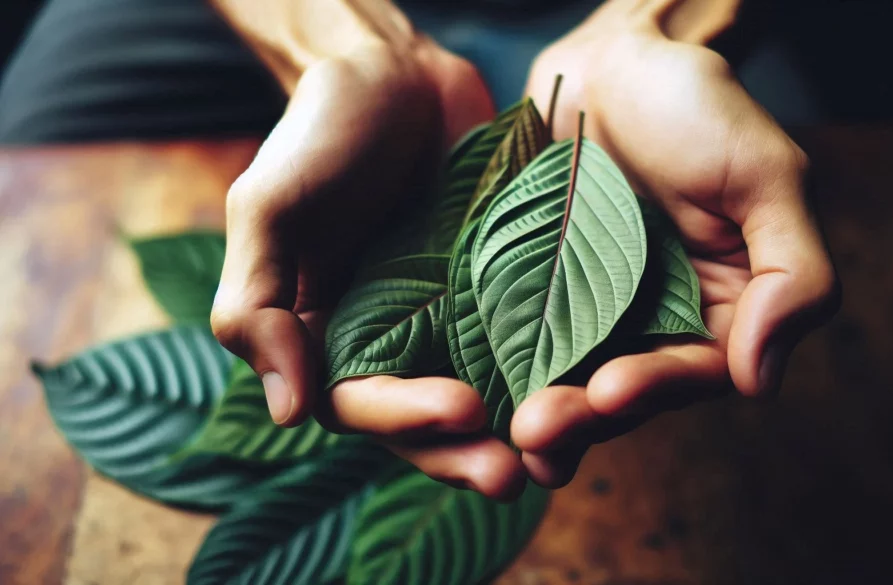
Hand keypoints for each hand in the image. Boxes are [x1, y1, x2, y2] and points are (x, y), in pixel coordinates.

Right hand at [211, 22, 527, 497]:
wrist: (394, 70)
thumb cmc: (320, 131)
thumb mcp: (268, 208)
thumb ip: (256, 305)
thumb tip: (286, 415)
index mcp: (329, 335)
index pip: (360, 403)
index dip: (406, 418)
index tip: (461, 410)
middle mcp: (393, 339)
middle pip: (428, 421)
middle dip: (468, 452)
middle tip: (515, 475)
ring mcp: (453, 317)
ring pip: (487, 393)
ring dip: (519, 430)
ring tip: (560, 454)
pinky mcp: (505, 289)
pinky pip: (531, 337)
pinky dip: (556, 369)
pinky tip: (593, 389)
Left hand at [513, 0, 839, 486]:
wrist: (612, 61)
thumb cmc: (697, 107)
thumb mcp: (767, 175)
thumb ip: (794, 274)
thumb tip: (760, 381)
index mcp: (719, 311)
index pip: (696, 371)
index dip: (656, 387)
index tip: (611, 392)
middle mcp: (654, 323)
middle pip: (623, 391)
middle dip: (582, 416)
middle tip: (536, 432)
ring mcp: (588, 311)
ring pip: (566, 378)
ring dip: (540, 411)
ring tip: (510, 434)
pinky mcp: (532, 291)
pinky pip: (515, 337)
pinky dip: (497, 369)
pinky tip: (470, 395)